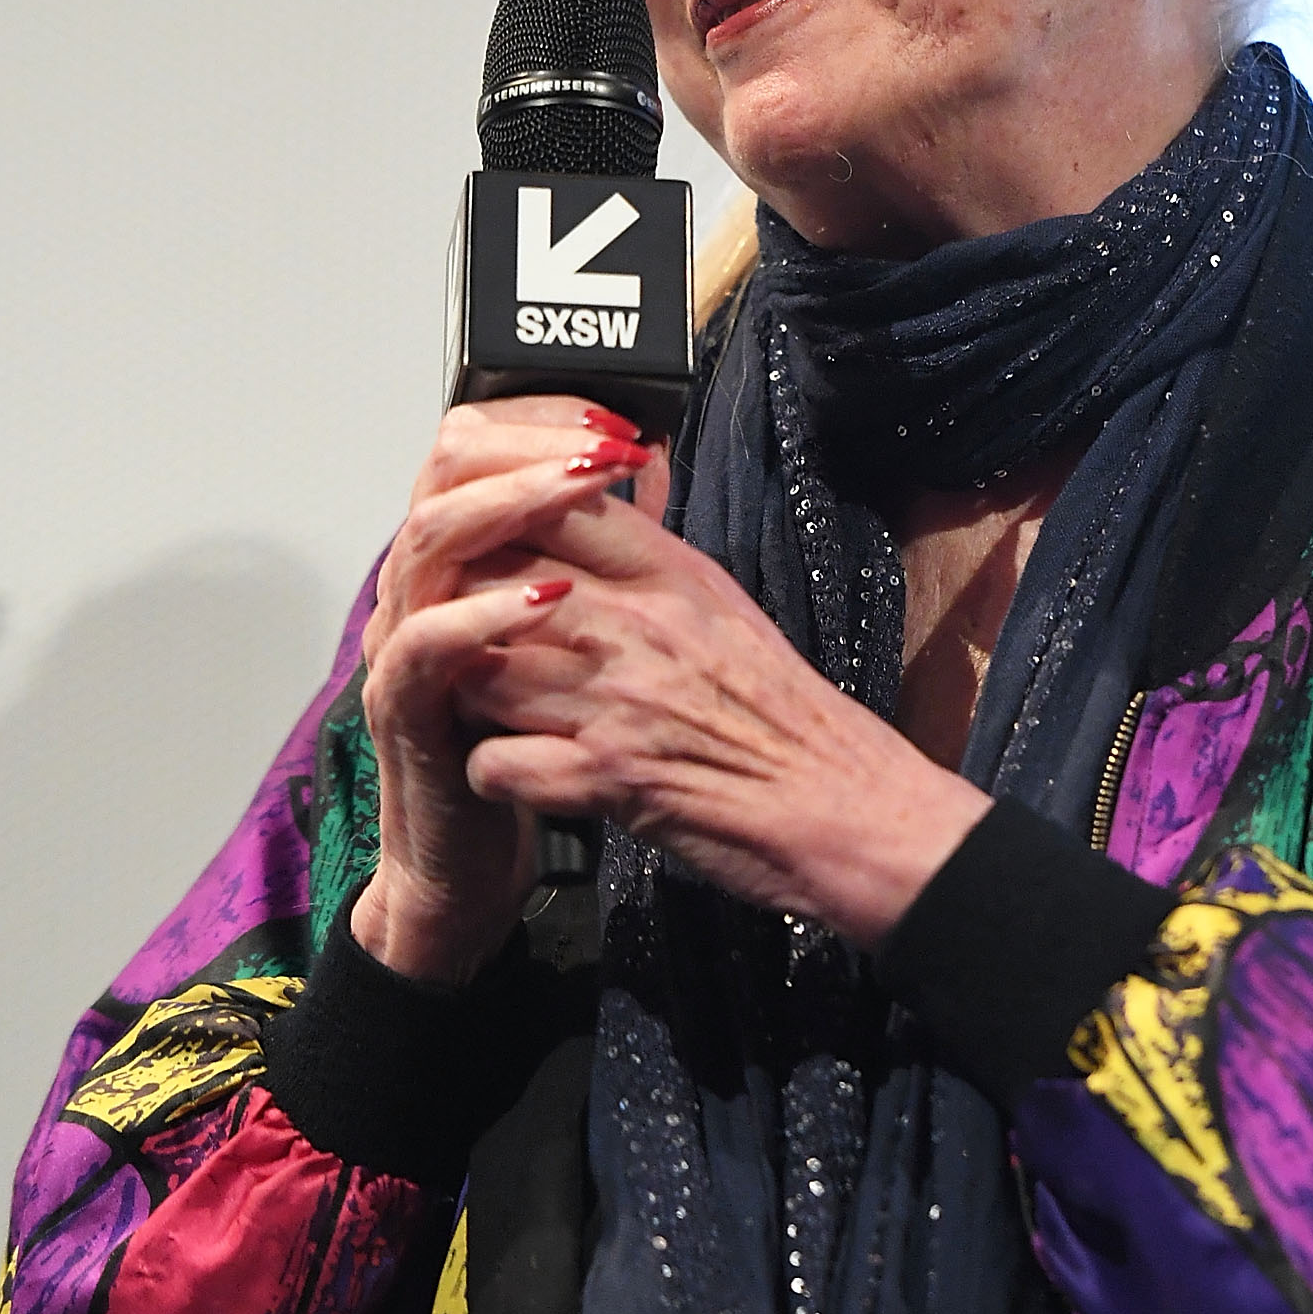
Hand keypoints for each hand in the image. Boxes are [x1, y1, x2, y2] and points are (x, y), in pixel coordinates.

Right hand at [353, 396, 665, 982]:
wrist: (476, 855)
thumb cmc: (531, 743)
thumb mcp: (575, 626)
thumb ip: (593, 546)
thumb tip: (643, 464)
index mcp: (463, 556)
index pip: (481, 442)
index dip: (545, 418)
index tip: (619, 420)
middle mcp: (423, 582)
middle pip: (445, 466)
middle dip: (529, 441)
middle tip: (606, 443)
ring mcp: (404, 640)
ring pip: (428, 534)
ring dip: (510, 501)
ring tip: (581, 487)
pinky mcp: (404, 707)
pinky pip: (426, 642)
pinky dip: (485, 612)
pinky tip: (546, 597)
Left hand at [453, 498, 990, 949]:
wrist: (848, 809)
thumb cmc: (790, 721)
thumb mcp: (728, 610)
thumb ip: (656, 563)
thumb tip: (597, 514)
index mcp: (675, 576)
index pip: (557, 503)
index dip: (504, 522)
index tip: (487, 553)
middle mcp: (641, 626)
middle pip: (496, 581)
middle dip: (464, 612)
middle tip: (465, 640)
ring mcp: (620, 702)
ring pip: (479, 672)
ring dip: (471, 696)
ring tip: (489, 709)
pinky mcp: (606, 780)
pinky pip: (496, 764)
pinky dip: (494, 775)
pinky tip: (518, 772)